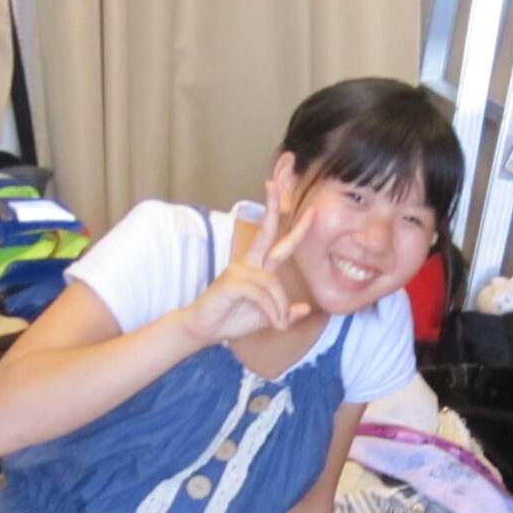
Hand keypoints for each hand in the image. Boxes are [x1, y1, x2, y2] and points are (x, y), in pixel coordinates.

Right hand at [178, 164, 313, 347]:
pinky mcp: (232, 282)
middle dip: (272, 208)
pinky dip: (272, 310)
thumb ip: (284, 311)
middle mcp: (248, 264)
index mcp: (257, 268)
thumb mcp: (265, 317)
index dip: (296, 229)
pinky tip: (274, 323)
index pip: (278, 244)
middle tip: (273, 183)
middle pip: (266, 232)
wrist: (202, 330)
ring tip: (279, 324)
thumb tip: (306, 308)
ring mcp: (238, 270)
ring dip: (281, 307)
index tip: (310, 212)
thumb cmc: (231, 320)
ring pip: (273, 282)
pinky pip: (262, 294)